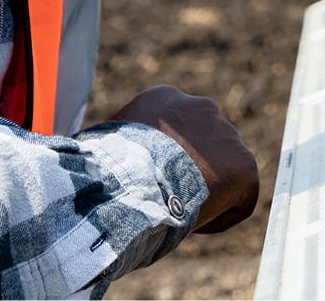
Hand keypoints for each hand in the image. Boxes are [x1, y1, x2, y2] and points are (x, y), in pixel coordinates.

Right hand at [110, 84, 258, 233]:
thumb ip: (110, 147)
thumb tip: (80, 158)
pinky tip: (196, 226)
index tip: (150, 182)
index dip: (163, 159)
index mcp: (164, 98)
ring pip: (221, 169)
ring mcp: (226, 134)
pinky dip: (221, 215)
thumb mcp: (100, 146)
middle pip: (202, 144)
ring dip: (205, 190)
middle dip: (190, 169)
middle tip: (168, 199)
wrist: (133, 181)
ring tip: (178, 214)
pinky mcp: (244, 164)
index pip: (173, 128)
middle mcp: (200, 108)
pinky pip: (240, 197)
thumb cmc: (106, 169)